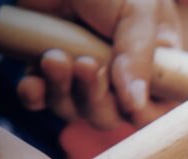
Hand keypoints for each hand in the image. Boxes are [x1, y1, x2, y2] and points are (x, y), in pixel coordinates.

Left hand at [16, 0, 181, 127]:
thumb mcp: (138, 12)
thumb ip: (139, 58)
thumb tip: (137, 105)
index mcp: (153, 64)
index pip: (156, 109)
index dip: (143, 116)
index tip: (129, 106)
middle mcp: (118, 75)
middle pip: (109, 116)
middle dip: (95, 100)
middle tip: (85, 64)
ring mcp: (80, 73)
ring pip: (73, 110)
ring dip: (63, 92)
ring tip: (55, 56)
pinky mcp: (44, 67)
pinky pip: (39, 98)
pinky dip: (35, 95)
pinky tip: (31, 80)